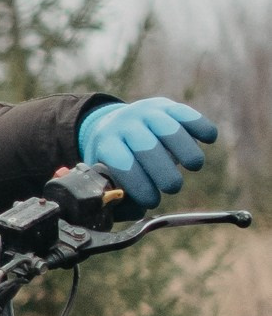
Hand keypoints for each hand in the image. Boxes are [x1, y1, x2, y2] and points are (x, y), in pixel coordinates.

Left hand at [76, 97, 217, 208]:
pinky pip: (185, 113)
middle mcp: (125, 124)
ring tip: (194, 166)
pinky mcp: (166, 105)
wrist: (114, 124)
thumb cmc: (114, 163)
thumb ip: (120, 198)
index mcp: (107, 144)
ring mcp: (146, 112)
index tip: (152, 201)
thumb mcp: (107, 177)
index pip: (121, 163)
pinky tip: (209, 139)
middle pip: (146, 146)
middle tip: (173, 188)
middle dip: (162, 170)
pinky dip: (200, 125)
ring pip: (168, 128)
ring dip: (185, 148)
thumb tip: (138, 210)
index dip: (138, 184)